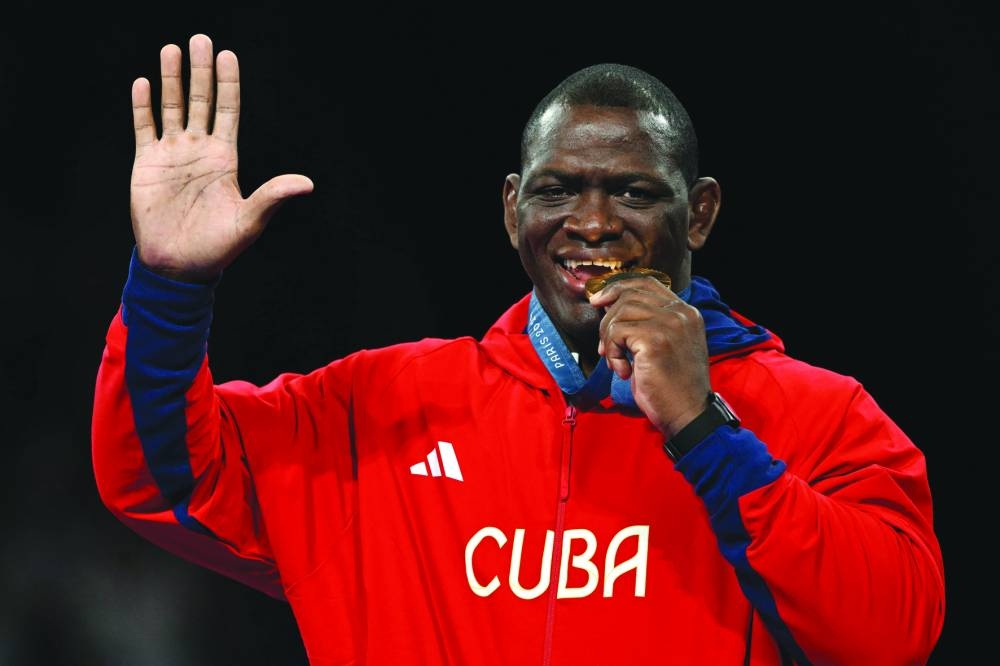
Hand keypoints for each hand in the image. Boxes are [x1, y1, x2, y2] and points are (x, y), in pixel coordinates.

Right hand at [129, 34, 313, 281]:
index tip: (227, 55)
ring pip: (172, 108)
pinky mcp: (146, 164)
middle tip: (200, 39)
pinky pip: (144, 128)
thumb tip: (308, 184)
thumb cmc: (218, 247)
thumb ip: (273, 197)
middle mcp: (199, 150)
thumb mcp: (250, 220)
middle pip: (200, 101)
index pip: (228, 111)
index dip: (228, 84)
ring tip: (171, 49)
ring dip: (171, 80)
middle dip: (200, 71)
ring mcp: (172, 155)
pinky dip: (143, 106)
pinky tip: (144, 83)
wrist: (178, 265)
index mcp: (225, 159)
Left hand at [589, 277, 710, 437]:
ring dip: (609, 338)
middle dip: (607, 318)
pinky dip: (612, 353)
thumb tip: (609, 306)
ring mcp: (670, 324)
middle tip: (605, 346)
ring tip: (615, 361)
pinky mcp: (655, 339)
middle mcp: (681, 312)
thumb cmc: (672, 386)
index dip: (618, 288)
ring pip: (620, 312)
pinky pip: (617, 333)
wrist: (688, 414)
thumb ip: (648, 324)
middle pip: (630, 294)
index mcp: (686, 312)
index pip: (647, 283)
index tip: (598, 301)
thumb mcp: (666, 346)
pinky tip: (623, 371)